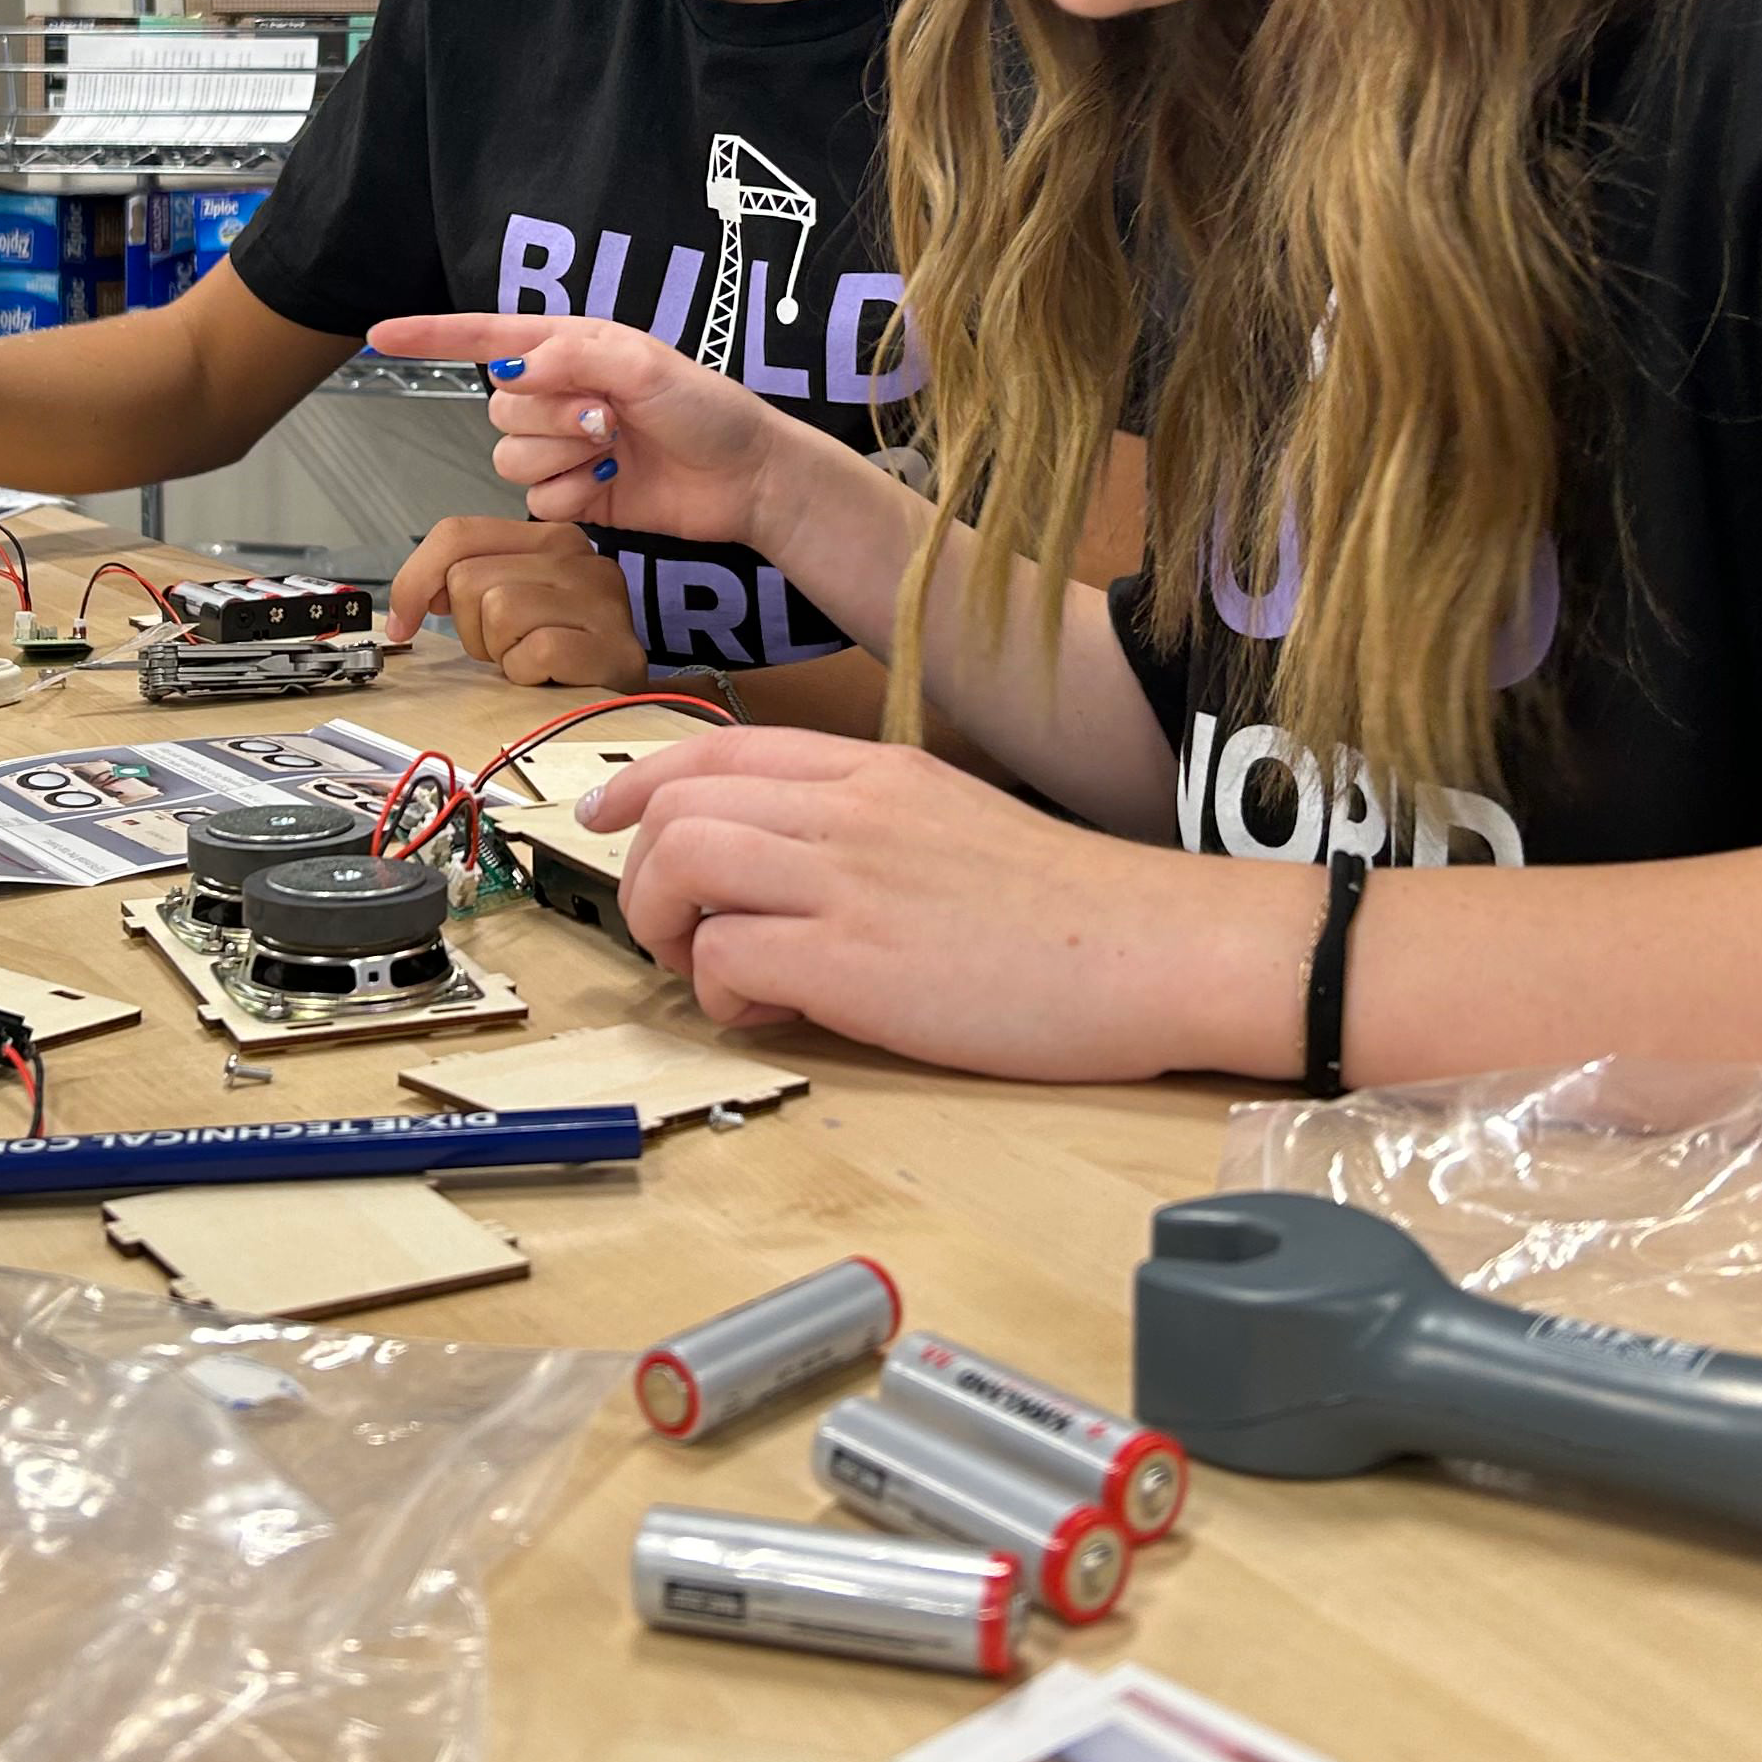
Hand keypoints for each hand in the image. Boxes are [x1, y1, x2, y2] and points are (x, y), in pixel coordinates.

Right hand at [359, 312, 842, 556]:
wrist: (746, 477)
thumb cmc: (708, 409)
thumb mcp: (646, 364)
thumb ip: (574, 356)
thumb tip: (513, 366)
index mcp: (568, 348)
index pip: (483, 336)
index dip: (429, 335)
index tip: (379, 336)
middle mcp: (558, 394)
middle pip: (498, 405)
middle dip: (550, 415)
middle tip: (609, 418)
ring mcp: (564, 447)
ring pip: (510, 457)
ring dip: (563, 457)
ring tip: (615, 450)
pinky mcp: (575, 494)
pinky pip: (536, 499)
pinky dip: (574, 494)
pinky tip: (614, 483)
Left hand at [385, 516, 648, 687]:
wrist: (625, 696)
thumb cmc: (563, 650)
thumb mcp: (512, 600)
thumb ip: (468, 578)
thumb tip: (414, 595)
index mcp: (550, 537)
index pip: (457, 533)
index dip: (415, 579)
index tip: (405, 618)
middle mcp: (580, 556)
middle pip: (469, 579)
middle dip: (470, 628)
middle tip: (505, 647)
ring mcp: (601, 599)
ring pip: (498, 612)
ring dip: (500, 652)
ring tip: (529, 659)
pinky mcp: (612, 646)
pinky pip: (534, 652)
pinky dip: (527, 674)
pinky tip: (547, 675)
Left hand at [590, 727, 1314, 1083]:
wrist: (1158, 947)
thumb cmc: (1072, 909)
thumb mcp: (955, 825)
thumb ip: (866, 832)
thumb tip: (787, 878)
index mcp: (875, 772)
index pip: (718, 750)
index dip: (638, 781)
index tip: (603, 814)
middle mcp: (849, 811)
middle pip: (677, 805)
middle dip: (641, 872)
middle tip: (673, 933)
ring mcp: (849, 882)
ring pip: (681, 864)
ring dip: (664, 927)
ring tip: (708, 972)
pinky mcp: (855, 963)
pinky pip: (727, 959)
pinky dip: (722, 993)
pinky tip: (774, 1011)